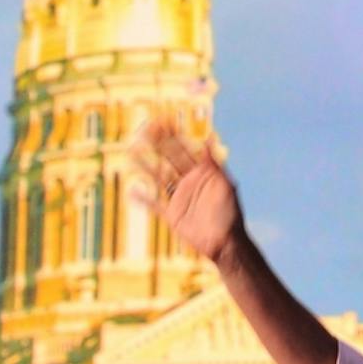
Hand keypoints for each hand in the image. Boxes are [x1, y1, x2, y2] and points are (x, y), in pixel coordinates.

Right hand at [132, 116, 242, 262]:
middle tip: (143, 129)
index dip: (174, 136)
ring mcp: (180, 198)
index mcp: (202, 173)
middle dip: (157, 144)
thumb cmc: (231, 214)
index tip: (162, 120)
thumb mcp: (226, 186)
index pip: (184, 150)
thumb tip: (209, 138)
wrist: (227, 242)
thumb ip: (215, 164)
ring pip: (158, 177)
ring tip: (131, 152)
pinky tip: (131, 190)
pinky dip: (143, 199)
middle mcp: (188, 182)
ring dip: (145, 165)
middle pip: (169, 159)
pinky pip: (155, 204)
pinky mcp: (173, 215)